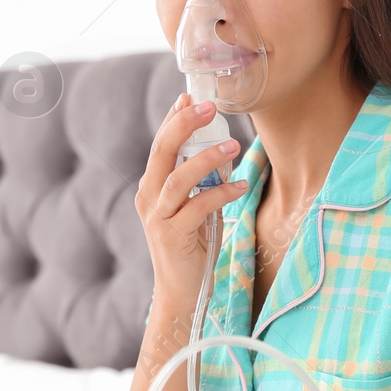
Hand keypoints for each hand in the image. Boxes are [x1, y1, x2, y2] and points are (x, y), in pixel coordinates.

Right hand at [135, 94, 246, 310]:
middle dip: (185, 125)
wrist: (182, 293)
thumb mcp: (194, 209)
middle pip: (162, 152)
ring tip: (233, 144)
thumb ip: (199, 183)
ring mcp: (158, 218)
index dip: (173, 119)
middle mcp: (149, 199)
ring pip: (179, 178)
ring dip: (207, 158)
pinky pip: (199, 207)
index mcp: (151, 189)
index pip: (160, 146)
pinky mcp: (173, 236)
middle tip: (210, 107)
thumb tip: (220, 150)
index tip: (188, 96)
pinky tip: (241, 185)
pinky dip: (222, 193)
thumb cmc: (192, 248)